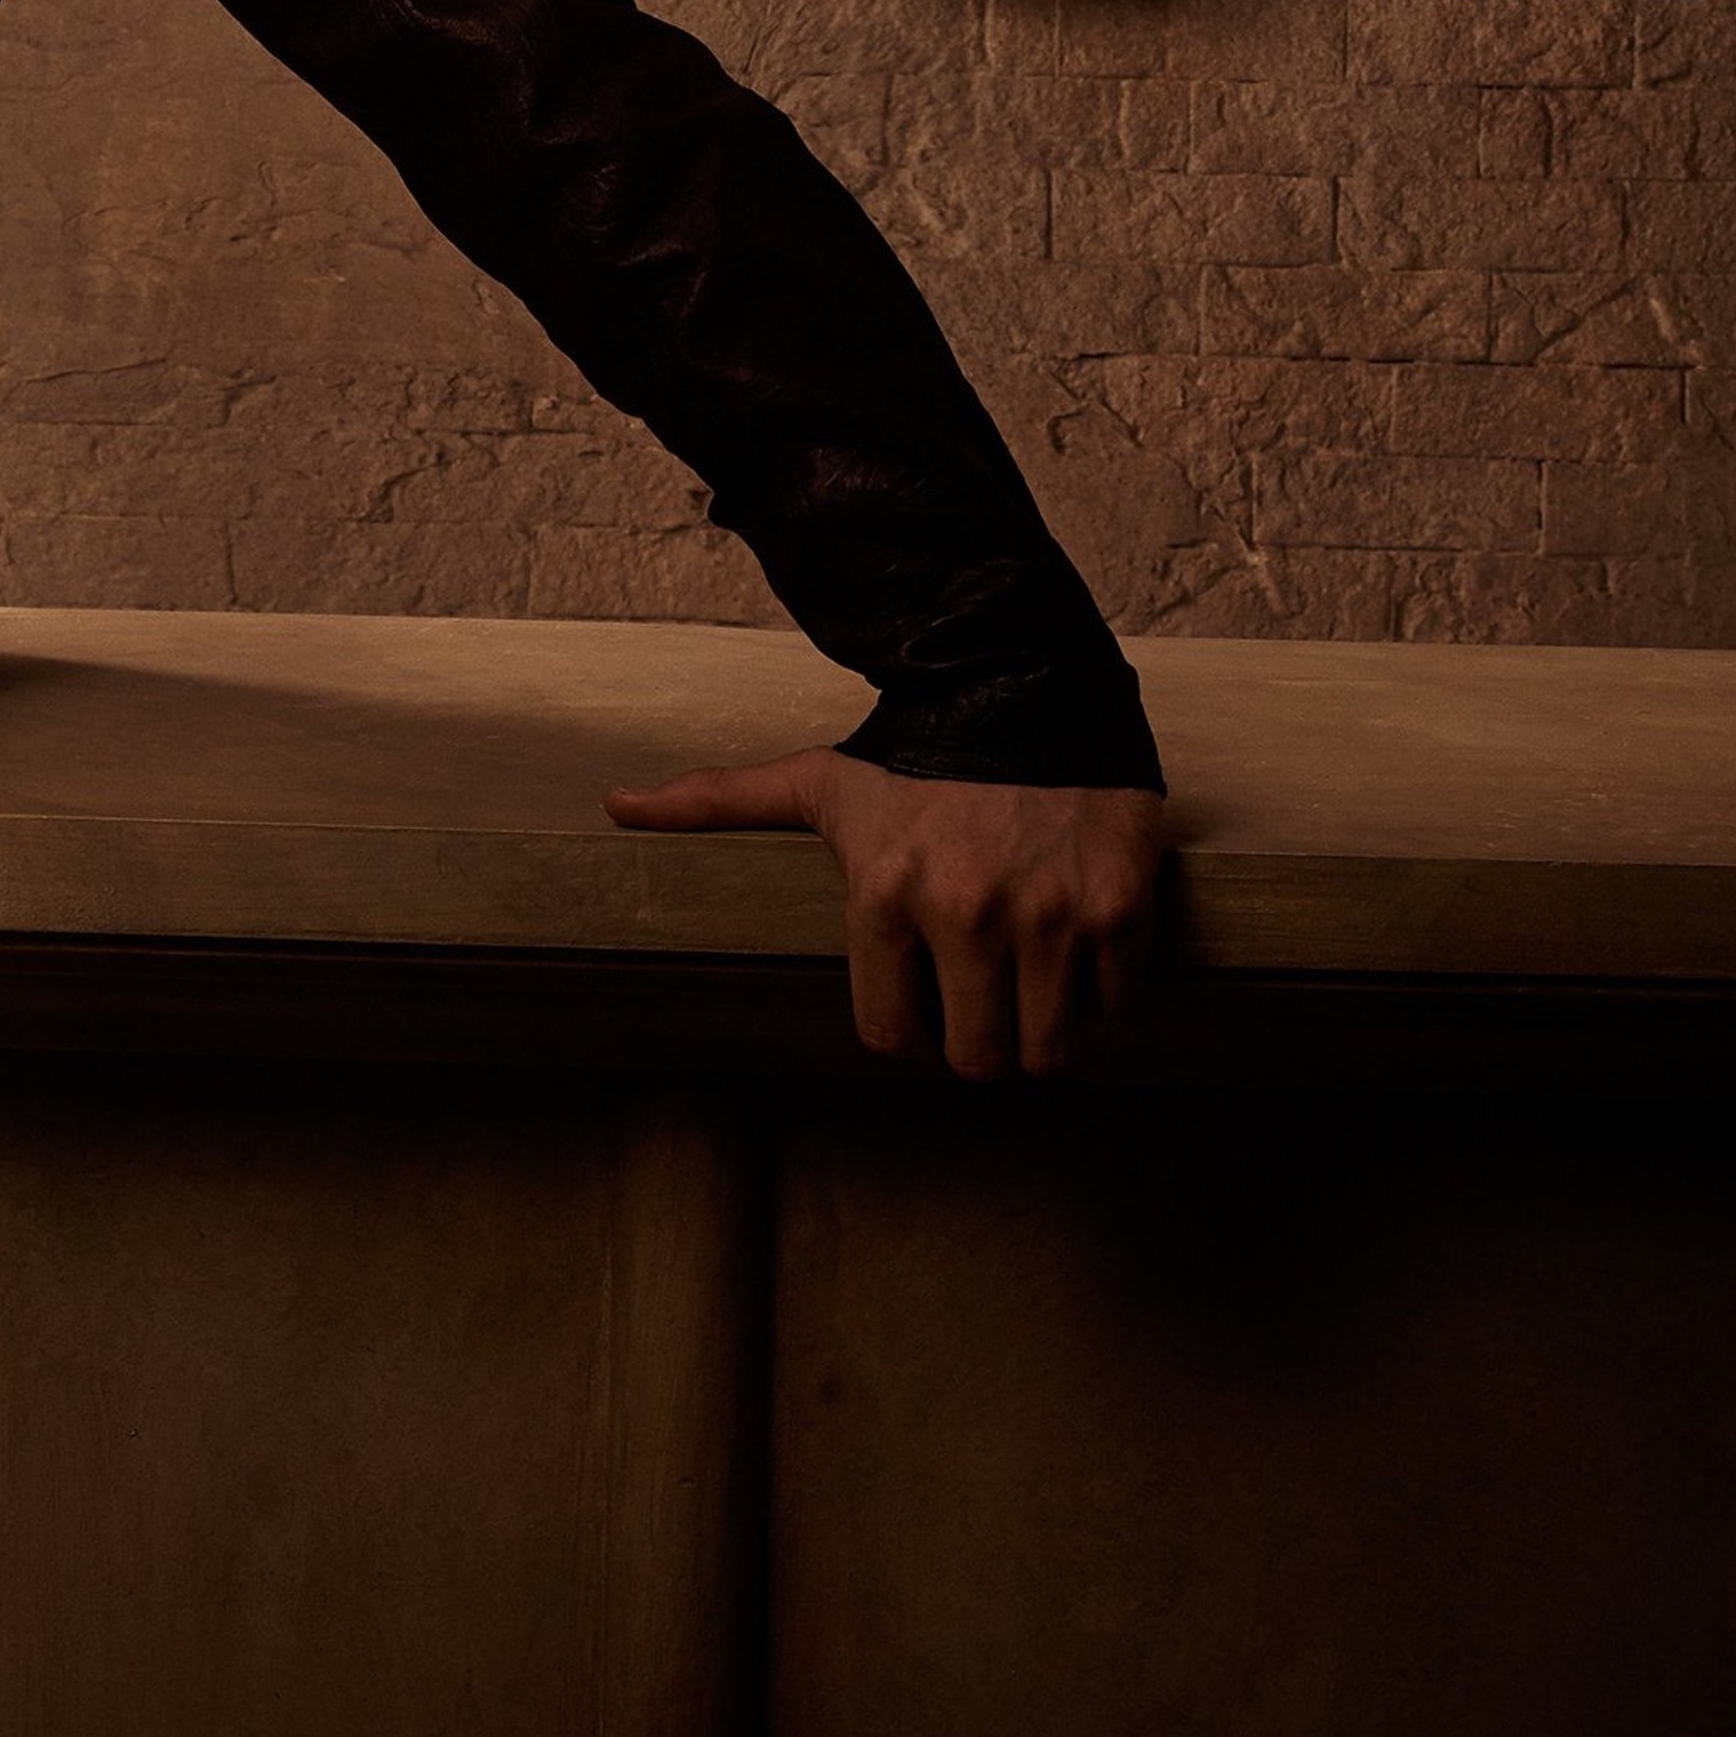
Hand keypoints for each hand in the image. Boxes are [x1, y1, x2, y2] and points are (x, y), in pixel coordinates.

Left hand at [603, 747, 1164, 1081]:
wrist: (1026, 677)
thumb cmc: (914, 747)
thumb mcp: (816, 780)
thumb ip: (716, 802)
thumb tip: (615, 805)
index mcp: (885, 898)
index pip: (891, 1037)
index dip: (908, 1021)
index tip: (922, 991)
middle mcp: (967, 914)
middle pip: (978, 1060)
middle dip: (979, 1040)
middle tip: (985, 997)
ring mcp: (1050, 915)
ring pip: (1049, 1049)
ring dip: (1042, 1027)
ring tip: (1033, 976)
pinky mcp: (1120, 907)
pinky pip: (1117, 1002)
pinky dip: (1104, 986)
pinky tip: (1080, 935)